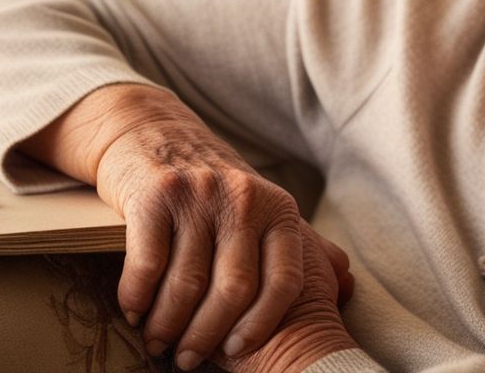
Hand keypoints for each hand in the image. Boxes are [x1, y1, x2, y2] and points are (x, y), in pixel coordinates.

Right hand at [20, 84, 353, 369]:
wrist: (156, 135)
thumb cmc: (218, 190)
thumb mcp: (268, 209)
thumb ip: (307, 249)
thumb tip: (349, 287)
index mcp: (280, 210)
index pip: (284, 281)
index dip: (261, 325)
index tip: (236, 351)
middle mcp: (245, 199)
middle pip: (233, 289)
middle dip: (207, 335)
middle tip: (187, 360)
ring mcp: (201, 195)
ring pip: (187, 283)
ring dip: (168, 325)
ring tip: (158, 343)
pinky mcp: (157, 196)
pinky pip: (148, 264)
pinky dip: (138, 298)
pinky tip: (135, 314)